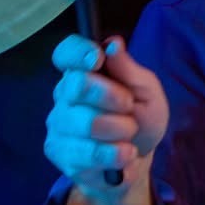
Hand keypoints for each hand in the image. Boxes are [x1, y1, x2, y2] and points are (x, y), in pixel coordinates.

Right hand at [45, 34, 169, 192]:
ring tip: (129, 134)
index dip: (78, 52)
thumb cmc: (141, 119)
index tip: (98, 59)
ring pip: (86, 122)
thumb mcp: (147, 92)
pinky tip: (124, 153)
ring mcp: (58, 124)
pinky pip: (87, 152)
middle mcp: (64, 94)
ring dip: (120, 129)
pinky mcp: (58, 151)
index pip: (67, 53)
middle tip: (129, 106)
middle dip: (113, 96)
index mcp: (83, 71)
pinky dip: (114, 154)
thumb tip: (113, 44)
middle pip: (78, 85)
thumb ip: (129, 69)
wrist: (136, 160)